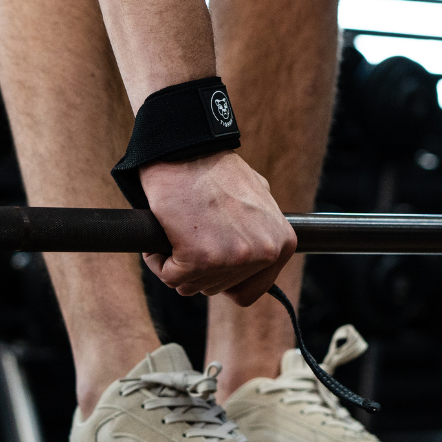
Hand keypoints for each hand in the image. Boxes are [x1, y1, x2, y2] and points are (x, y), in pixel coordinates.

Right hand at [139, 150, 296, 305]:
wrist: (187, 150)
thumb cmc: (217, 171)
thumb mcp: (260, 198)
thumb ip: (265, 228)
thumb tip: (263, 248)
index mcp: (282, 244)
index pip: (252, 290)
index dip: (226, 277)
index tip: (213, 255)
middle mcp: (264, 254)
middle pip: (219, 288)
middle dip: (200, 267)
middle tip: (194, 230)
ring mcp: (234, 258)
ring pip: (194, 286)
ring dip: (179, 263)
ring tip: (181, 228)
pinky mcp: (199, 259)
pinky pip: (170, 277)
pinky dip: (159, 260)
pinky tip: (165, 232)